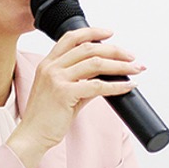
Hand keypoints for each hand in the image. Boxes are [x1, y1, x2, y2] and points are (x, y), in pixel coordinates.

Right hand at [6, 27, 142, 167]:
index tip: (110, 33)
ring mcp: (56, 79)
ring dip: (120, 66)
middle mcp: (51, 67)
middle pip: (89, 48)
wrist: (32, 135)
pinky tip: (128, 86)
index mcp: (48, 63)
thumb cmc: (46, 116)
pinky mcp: (64, 93)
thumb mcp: (63, 92)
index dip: (92, 32)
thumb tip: (105, 78)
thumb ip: (81, 81)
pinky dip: (117, 86)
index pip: (71, 38)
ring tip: (135, 69)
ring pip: (96, 64)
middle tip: (132, 57)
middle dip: (115, 50)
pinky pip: (98, 86)